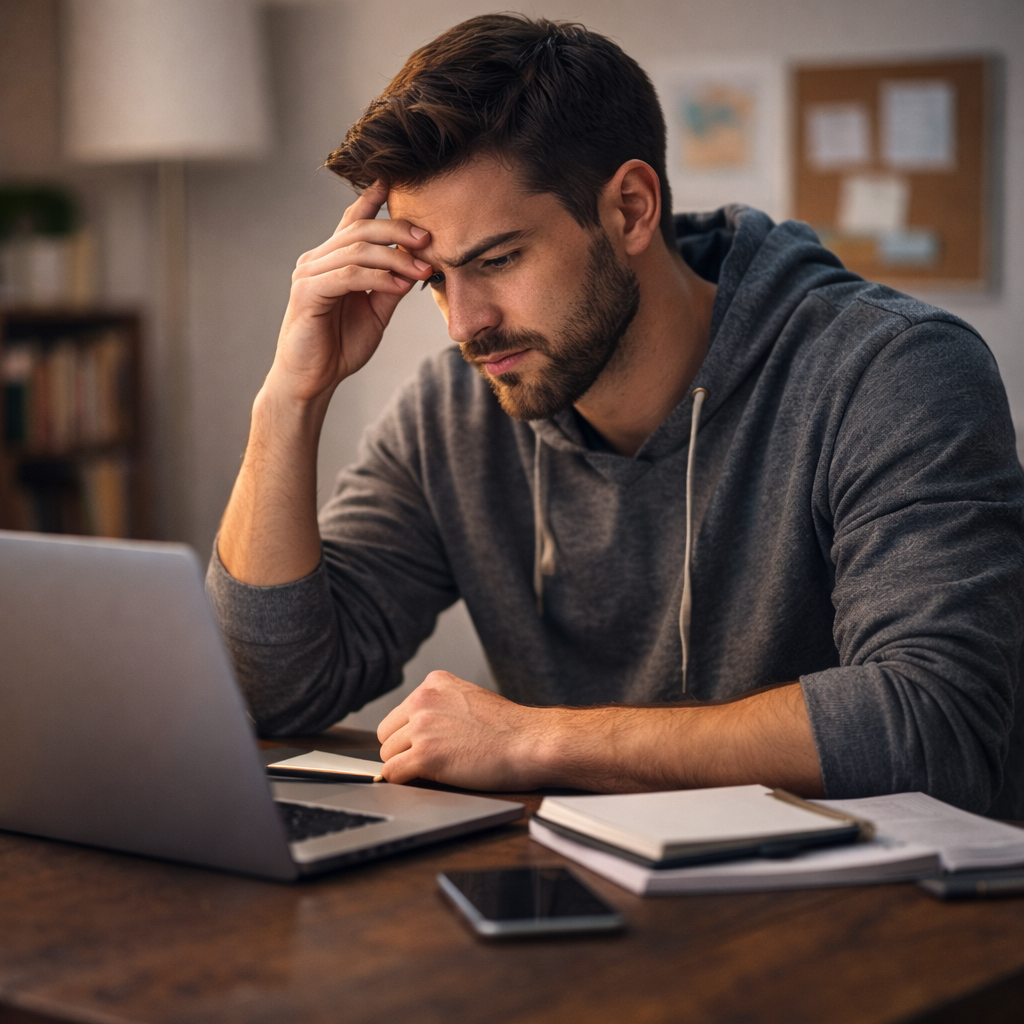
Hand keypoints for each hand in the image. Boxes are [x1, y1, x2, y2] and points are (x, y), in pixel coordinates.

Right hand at [267, 181, 433, 403]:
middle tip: (429, 239)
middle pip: (360, 230)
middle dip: (397, 231)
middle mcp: (317, 260)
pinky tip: (399, 285)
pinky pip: (348, 276)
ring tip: (422, 269)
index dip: (373, 199)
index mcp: (333, 260)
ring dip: (394, 258)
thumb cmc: (340, 346)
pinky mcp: (308, 293)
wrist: (311, 380)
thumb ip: (391, 286)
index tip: (395, 181)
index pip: (353, 221)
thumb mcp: (376, 312)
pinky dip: (377, 278)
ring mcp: (309, 274)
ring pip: (355, 250)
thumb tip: (416, 263)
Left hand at [377, 672, 551, 790]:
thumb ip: (440, 707)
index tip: (428, 743)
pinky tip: (426, 779)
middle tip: (431, 758)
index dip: (411, 734)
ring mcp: (422, 727)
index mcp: (434, 683)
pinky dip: (404, 781)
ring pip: (388, 755)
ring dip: (407, 766)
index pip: (400, 713)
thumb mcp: (469, 699)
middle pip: (388, 734)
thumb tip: (417, 729)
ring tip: (438, 768)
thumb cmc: (509, 727)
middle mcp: (423, 700)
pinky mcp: (425, 755)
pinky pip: (392, 773)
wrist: (530, 742)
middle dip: (404, 749)